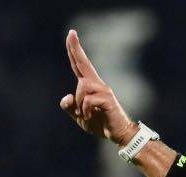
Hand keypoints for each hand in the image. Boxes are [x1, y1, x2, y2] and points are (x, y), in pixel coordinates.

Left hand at [59, 30, 136, 145]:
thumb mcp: (79, 116)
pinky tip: (90, 116)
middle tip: (71, 32)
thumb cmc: (100, 123)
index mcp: (90, 86)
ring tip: (85, 115)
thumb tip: (67, 96)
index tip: (71, 33)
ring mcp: (104, 90)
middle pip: (83, 64)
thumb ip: (70, 107)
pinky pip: (89, 100)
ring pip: (82, 88)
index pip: (79, 65)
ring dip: (79, 104)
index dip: (75, 50)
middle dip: (75, 48)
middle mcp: (97, 84)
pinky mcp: (108, 99)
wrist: (118, 134)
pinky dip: (85, 110)